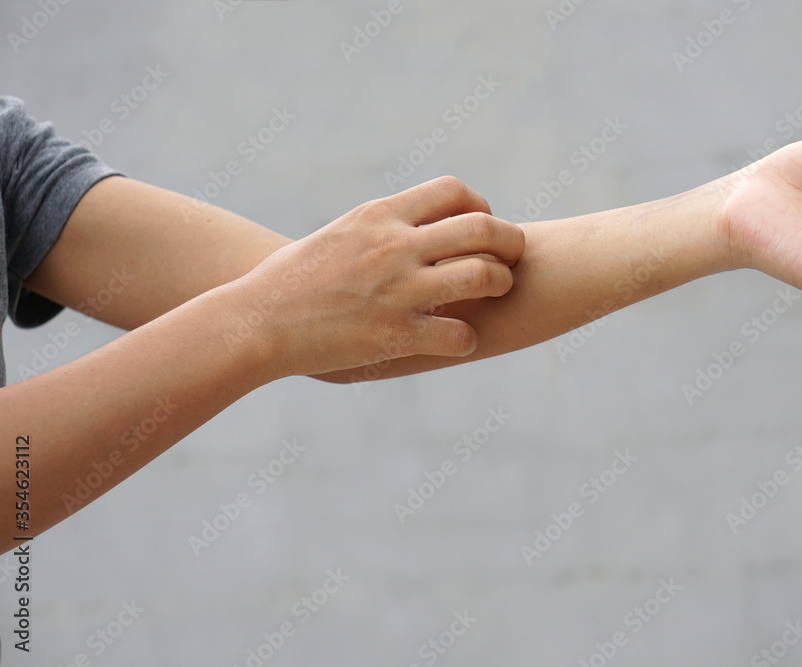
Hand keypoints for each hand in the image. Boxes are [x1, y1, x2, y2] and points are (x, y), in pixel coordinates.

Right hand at [235, 176, 524, 377]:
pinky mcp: (394, 335)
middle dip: (510, 242)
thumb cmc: (295, 278)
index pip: (454, 191)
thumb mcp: (342, 232)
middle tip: (512, 259)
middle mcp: (393, 247)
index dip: (480, 208)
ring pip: (481, 275)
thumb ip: (384, 224)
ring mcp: (396, 291)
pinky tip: (458, 340)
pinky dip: (467, 338)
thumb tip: (416, 220)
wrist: (256, 321)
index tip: (480, 228)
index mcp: (380, 216)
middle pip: (482, 229)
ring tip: (495, 294)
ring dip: (499, 284)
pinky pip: (458, 334)